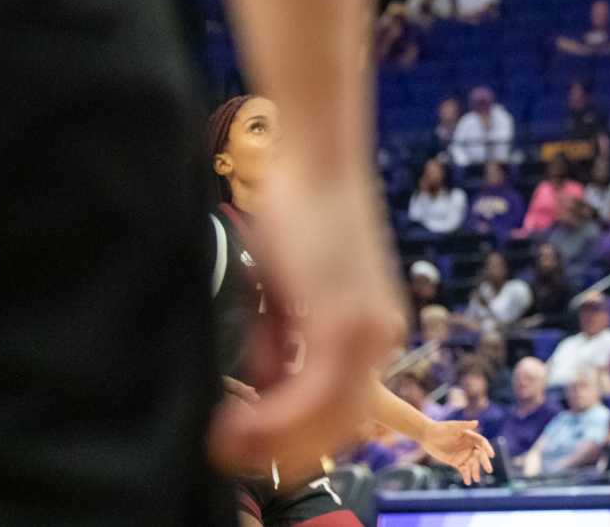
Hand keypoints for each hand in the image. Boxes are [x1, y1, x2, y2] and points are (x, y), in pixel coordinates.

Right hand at [208, 162, 406, 479]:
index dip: (297, 441)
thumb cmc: (299, 213)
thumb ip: (284, 342)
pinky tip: (238, 414)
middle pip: (341, 428)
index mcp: (373, 331)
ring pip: (328, 421)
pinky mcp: (344, 319)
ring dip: (274, 439)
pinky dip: (273, 415)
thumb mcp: (288, 291)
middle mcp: (381, 335)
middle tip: (231, 448)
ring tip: (229, 434)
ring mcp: (368, 330)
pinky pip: (311, 394)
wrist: (317, 158)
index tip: (250, 444)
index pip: (345, 414)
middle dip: (283, 451)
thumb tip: (265, 387)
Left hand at [423, 418, 495, 484]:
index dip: (487, 449)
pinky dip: (466, 475)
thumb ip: (464, 425)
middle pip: (479, 455)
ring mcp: (462, 455)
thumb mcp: (452, 427)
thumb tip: (477, 422)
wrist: (427, 436)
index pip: (482, 443)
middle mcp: (468, 446)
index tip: (491, 455)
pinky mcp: (456, 462)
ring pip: (472, 464)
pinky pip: (463, 470)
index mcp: (470, 436)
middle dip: (484, 462)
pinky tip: (468, 482)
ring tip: (476, 480)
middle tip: (489, 470)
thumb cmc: (440, 428)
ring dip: (475, 471)